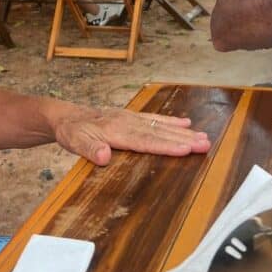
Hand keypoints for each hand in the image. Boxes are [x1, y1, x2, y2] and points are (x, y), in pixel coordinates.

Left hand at [53, 106, 210, 165]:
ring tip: (204, 137)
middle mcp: (128, 122)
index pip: (145, 140)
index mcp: (116, 130)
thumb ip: (89, 148)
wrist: (66, 116)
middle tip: (205, 144)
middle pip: (159, 132)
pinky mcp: (132, 118)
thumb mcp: (73, 140)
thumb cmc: (72, 131)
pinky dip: (171, 121)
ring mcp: (131, 118)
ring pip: (161, 125)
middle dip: (183, 139)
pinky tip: (185, 123)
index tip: (186, 149)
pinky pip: (155, 119)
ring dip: (183, 132)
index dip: (166, 145)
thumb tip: (104, 155)